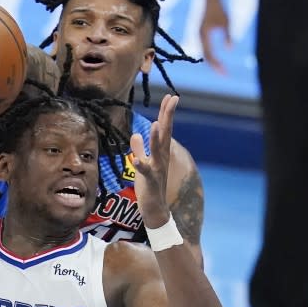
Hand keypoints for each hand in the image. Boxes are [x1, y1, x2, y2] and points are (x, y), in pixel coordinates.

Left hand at [129, 94, 177, 227]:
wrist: (155, 210)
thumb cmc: (149, 187)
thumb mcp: (142, 164)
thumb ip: (139, 149)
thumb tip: (135, 134)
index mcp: (160, 153)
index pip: (164, 129)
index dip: (166, 113)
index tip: (171, 96)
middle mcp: (161, 158)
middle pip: (165, 134)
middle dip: (167, 116)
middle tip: (172, 99)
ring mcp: (157, 169)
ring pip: (157, 151)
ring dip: (156, 138)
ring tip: (155, 123)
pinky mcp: (150, 181)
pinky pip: (146, 172)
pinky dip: (142, 165)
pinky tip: (137, 159)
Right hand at [199, 0, 231, 73]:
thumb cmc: (219, 9)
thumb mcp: (226, 22)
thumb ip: (227, 35)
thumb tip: (230, 49)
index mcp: (204, 35)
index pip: (209, 55)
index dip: (216, 65)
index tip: (224, 72)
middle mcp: (200, 37)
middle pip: (206, 57)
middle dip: (215, 66)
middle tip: (225, 74)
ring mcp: (200, 35)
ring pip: (205, 53)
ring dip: (213, 62)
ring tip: (222, 69)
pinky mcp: (203, 33)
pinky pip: (206, 48)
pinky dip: (212, 56)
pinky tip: (218, 60)